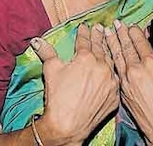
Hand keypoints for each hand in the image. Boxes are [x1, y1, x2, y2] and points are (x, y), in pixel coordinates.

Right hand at [32, 24, 119, 143]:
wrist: (69, 125)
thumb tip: (37, 41)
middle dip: (98, 38)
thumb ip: (47, 52)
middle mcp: (102, 67)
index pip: (85, 41)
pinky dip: (111, 74)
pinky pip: (114, 80)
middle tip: (100, 29)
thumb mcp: (51, 70)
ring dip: (108, 53)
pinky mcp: (115, 96)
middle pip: (100, 49)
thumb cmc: (58, 97)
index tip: (85, 27)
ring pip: (110, 63)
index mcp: (86, 58)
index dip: (84, 33)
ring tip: (107, 46)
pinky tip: (109, 70)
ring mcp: (111, 82)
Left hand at [105, 22, 152, 145]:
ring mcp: (126, 81)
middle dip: (120, 34)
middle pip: (125, 47)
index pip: (140, 42)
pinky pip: (114, 71)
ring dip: (111, 43)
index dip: (135, 32)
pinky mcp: (122, 91)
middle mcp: (136, 71)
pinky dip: (111, 60)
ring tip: (106, 33)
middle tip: (115, 24)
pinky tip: (107, 55)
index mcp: (151, 65)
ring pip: (116, 57)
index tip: (132, 25)